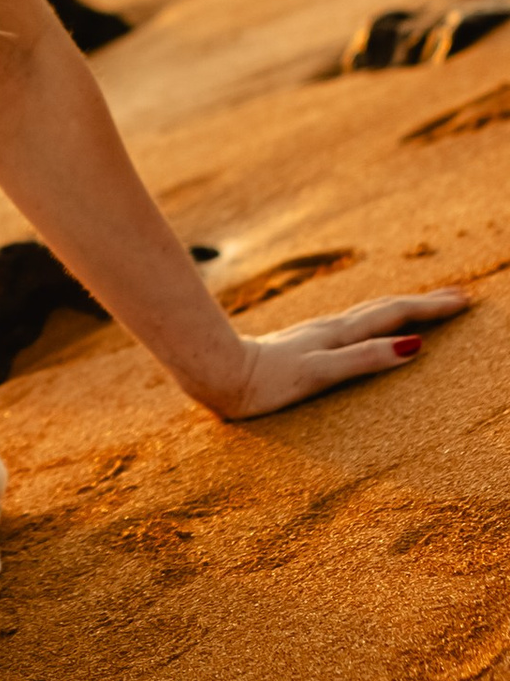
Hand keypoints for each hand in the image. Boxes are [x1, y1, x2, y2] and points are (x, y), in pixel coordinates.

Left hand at [206, 287, 471, 420]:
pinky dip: (372, 323)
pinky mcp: (301, 346)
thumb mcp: (319, 373)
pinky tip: (365, 331)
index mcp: (338, 334)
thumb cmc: (265, 382)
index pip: (394, 315)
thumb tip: (413, 346)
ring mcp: (315, 335)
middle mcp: (329, 329)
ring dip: (399, 309)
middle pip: (385, 309)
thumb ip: (363, 358)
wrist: (215, 374)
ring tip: (422, 308)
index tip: (465, 300)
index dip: (431, 308)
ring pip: (367, 315)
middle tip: (459, 297)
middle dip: (423, 303)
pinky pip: (350, 328)